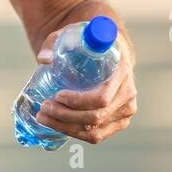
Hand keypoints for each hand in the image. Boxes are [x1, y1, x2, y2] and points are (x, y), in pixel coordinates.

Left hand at [34, 28, 137, 144]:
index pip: (102, 97)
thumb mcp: (72, 35)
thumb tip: (44, 59)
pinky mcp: (118, 122)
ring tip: (43, 117)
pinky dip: (74, 133)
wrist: (108, 52)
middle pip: (96, 116)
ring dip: (66, 127)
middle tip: (44, 107)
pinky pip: (96, 136)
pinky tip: (56, 124)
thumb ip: (55, 43)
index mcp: (121, 70)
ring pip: (95, 131)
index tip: (57, 95)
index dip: (79, 101)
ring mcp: (125, 111)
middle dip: (66, 115)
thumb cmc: (88, 43)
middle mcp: (128, 94)